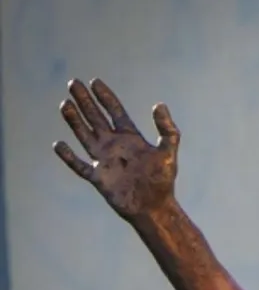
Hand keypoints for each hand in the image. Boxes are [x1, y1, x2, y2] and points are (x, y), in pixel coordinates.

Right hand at [54, 79, 180, 219]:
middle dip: (85, 101)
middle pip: (96, 118)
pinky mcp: (98, 177)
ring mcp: (104, 161)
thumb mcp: (168, 152)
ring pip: (84, 136)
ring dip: (74, 121)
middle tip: (73, 83)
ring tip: (64, 104)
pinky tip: (59, 144)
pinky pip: (79, 165)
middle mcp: (115, 146)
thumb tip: (159, 104)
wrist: (154, 208)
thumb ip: (167, 130)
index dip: (105, 97)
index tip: (95, 81)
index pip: (115, 112)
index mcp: (131, 138)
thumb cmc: (163, 181)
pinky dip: (69, 156)